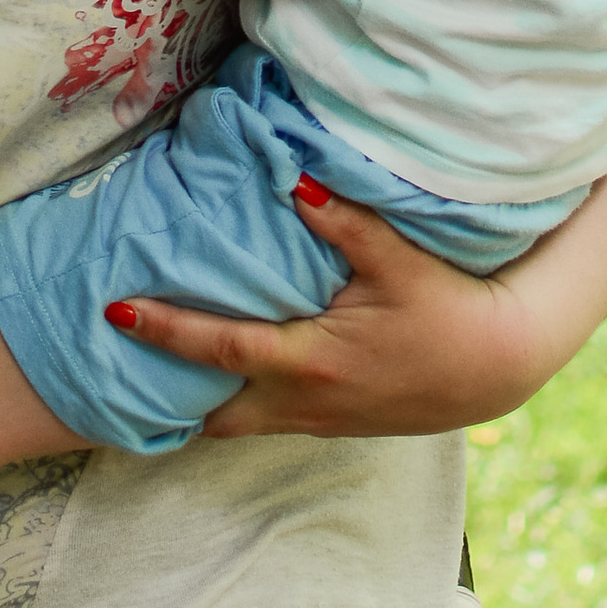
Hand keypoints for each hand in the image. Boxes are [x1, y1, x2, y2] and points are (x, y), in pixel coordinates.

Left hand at [108, 187, 553, 439]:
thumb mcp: (401, 262)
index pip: (221, 349)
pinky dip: (233, 408)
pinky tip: (217, 388)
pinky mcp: (334, 425)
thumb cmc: (449, 310)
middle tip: (110, 369)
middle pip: (212, 412)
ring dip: (196, 406)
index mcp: (311, 361)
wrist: (496, 366)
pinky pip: (266, 422)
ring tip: (148, 381)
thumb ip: (346, 223)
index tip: (116, 310)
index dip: (166, 330)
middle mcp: (305, 401)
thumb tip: (297, 182)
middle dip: (162, 397)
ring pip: (238, 424)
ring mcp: (319, 421)